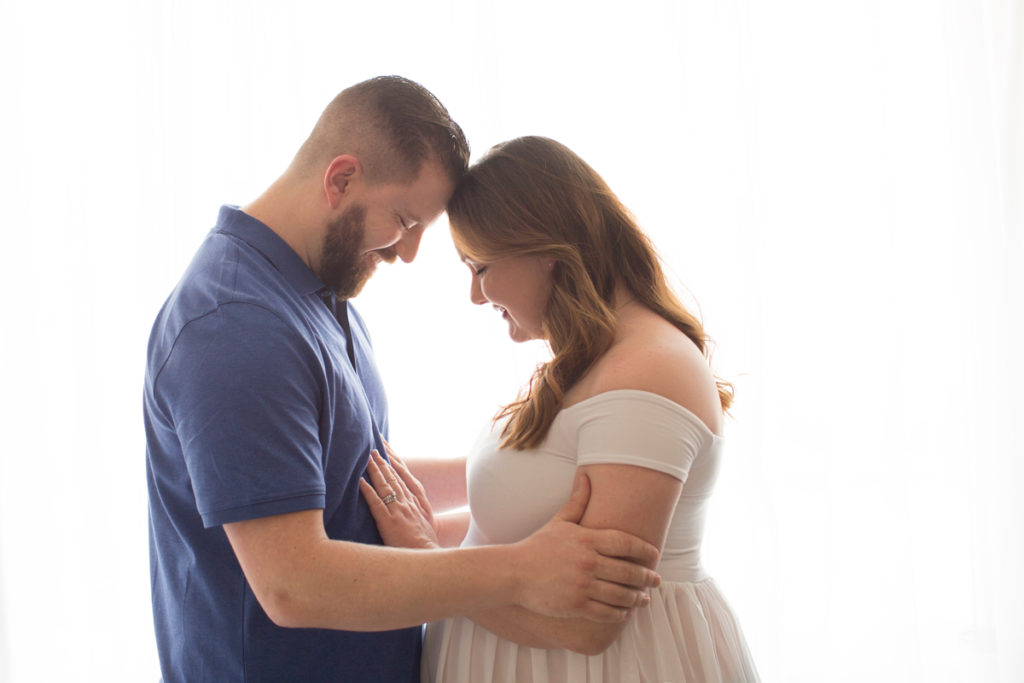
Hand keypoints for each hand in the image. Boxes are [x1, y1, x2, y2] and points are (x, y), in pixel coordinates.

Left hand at [359, 445, 439, 549]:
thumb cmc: (426, 543)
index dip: (395, 462)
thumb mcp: (426, 522)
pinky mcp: (389, 521)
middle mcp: (408, 501)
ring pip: (385, 485)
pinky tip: (360, 481)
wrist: (428, 555)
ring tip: (367, 458)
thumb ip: (417, 510)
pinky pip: (376, 502)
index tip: (388, 450)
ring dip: (376, 470)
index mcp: (417, 501)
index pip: (404, 476)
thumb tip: (408, 504)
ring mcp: (399, 510)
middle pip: (394, 477)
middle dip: (384, 461)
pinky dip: (368, 491)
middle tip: (374, 448)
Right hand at [511, 472, 660, 622]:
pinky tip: (625, 613)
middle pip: (628, 571)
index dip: (644, 550)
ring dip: (637, 598)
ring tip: (644, 599)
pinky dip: (620, 614)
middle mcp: (588, 562)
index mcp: (586, 540)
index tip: (655, 555)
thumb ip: (577, 501)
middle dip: (647, 577)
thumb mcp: (559, 521)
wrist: (514, 572)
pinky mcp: (575, 605)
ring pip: (620, 594)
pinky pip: (606, 612)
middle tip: (656, 580)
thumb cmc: (537, 545)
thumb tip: (587, 477)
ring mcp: (582, 585)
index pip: (625, 543)